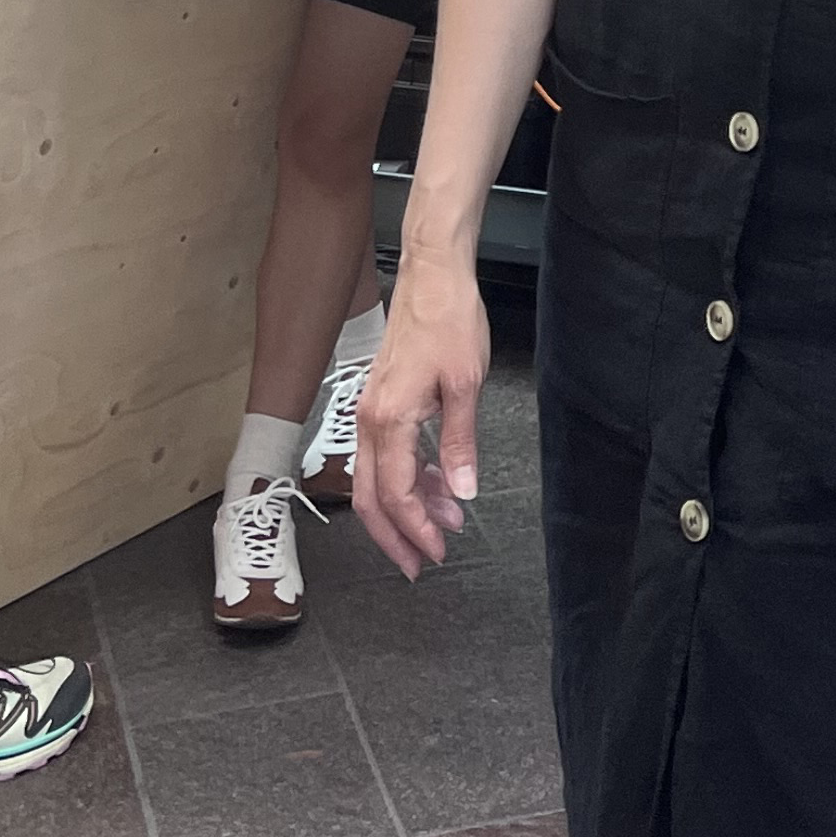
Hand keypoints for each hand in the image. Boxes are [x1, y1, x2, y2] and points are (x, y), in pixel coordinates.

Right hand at [355, 248, 488, 578]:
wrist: (433, 273)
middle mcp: (370, 419)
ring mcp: (370, 409)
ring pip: (377, 478)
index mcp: (388, 419)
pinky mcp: (379, 399)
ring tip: (444, 522)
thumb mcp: (465, 384)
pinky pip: (384, 454)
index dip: (416, 531)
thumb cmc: (450, 319)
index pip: (397, 495)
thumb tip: (462, 493)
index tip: (437, 552)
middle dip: (396, 537)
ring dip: (407, 507)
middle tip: (421, 563)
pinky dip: (408, 477)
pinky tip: (436, 482)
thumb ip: (460, 444)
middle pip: (372, 499)